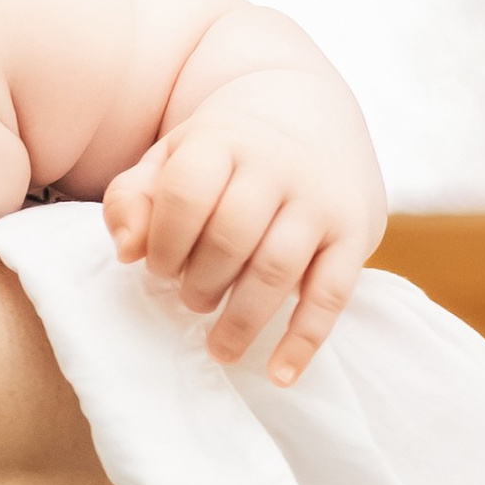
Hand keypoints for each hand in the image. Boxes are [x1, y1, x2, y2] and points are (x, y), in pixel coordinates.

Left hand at [102, 92, 376, 384]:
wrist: (310, 110)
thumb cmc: (224, 150)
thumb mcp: (172, 157)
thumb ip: (134, 198)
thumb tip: (128, 252)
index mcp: (223, 140)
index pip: (185, 194)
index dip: (163, 241)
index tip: (156, 266)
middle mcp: (277, 165)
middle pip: (230, 236)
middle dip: (200, 283)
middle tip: (190, 301)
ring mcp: (320, 199)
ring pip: (277, 269)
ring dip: (242, 318)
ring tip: (220, 346)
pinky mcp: (356, 233)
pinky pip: (332, 295)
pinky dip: (305, 340)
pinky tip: (279, 374)